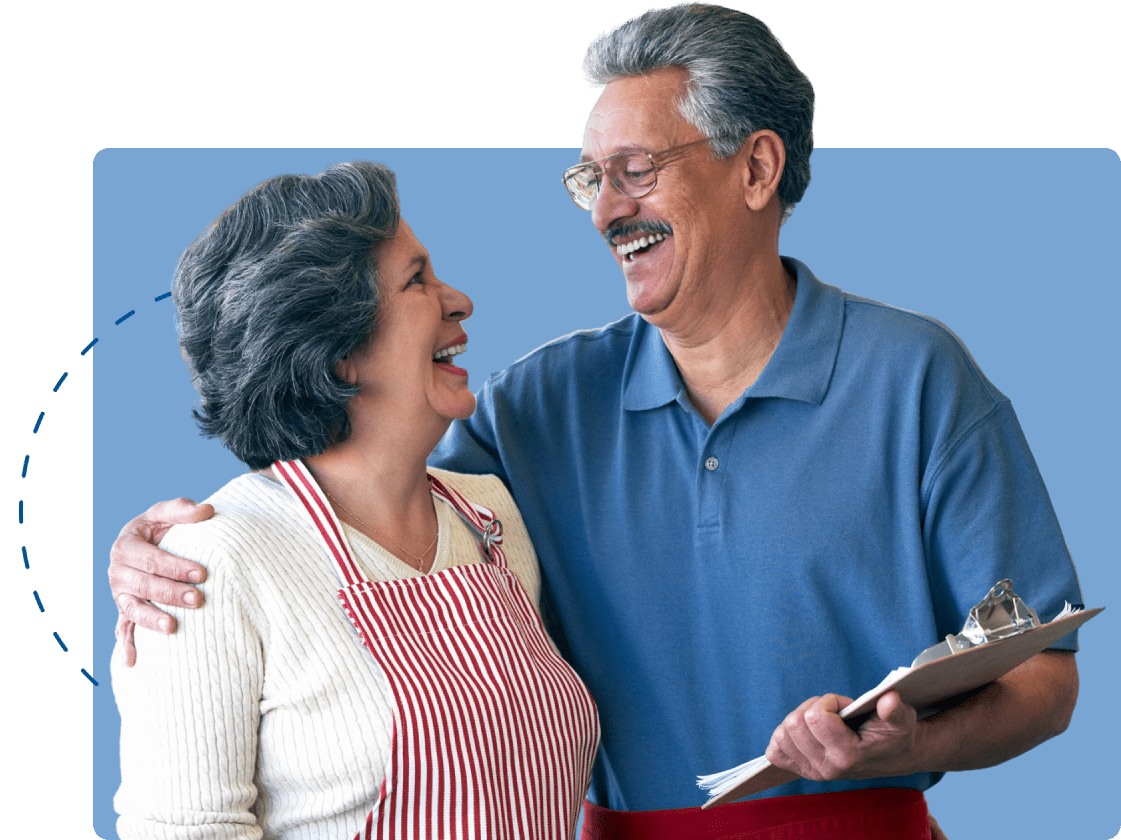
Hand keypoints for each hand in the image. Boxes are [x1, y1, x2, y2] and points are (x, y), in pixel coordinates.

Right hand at [109, 498, 214, 665]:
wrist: (149, 545)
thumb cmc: (161, 528)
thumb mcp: (166, 514)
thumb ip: (183, 509)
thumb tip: (208, 510)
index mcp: (125, 546)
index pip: (150, 559)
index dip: (175, 566)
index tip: (202, 574)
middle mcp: (118, 572)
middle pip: (143, 586)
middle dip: (170, 594)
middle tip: (198, 600)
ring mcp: (120, 594)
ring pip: (132, 609)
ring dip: (150, 619)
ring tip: (172, 627)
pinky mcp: (125, 611)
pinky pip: (123, 629)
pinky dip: (126, 645)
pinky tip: (132, 662)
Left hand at [764, 690, 918, 780]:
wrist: (894, 756)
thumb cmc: (895, 733)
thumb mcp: (902, 719)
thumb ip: (895, 710)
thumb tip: (888, 700)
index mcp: (848, 756)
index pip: (815, 717)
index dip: (829, 701)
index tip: (847, 706)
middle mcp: (827, 768)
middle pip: (794, 724)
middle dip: (812, 706)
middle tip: (834, 711)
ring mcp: (813, 772)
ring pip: (781, 734)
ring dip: (799, 717)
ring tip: (823, 720)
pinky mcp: (803, 771)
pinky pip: (775, 751)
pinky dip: (784, 736)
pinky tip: (806, 732)